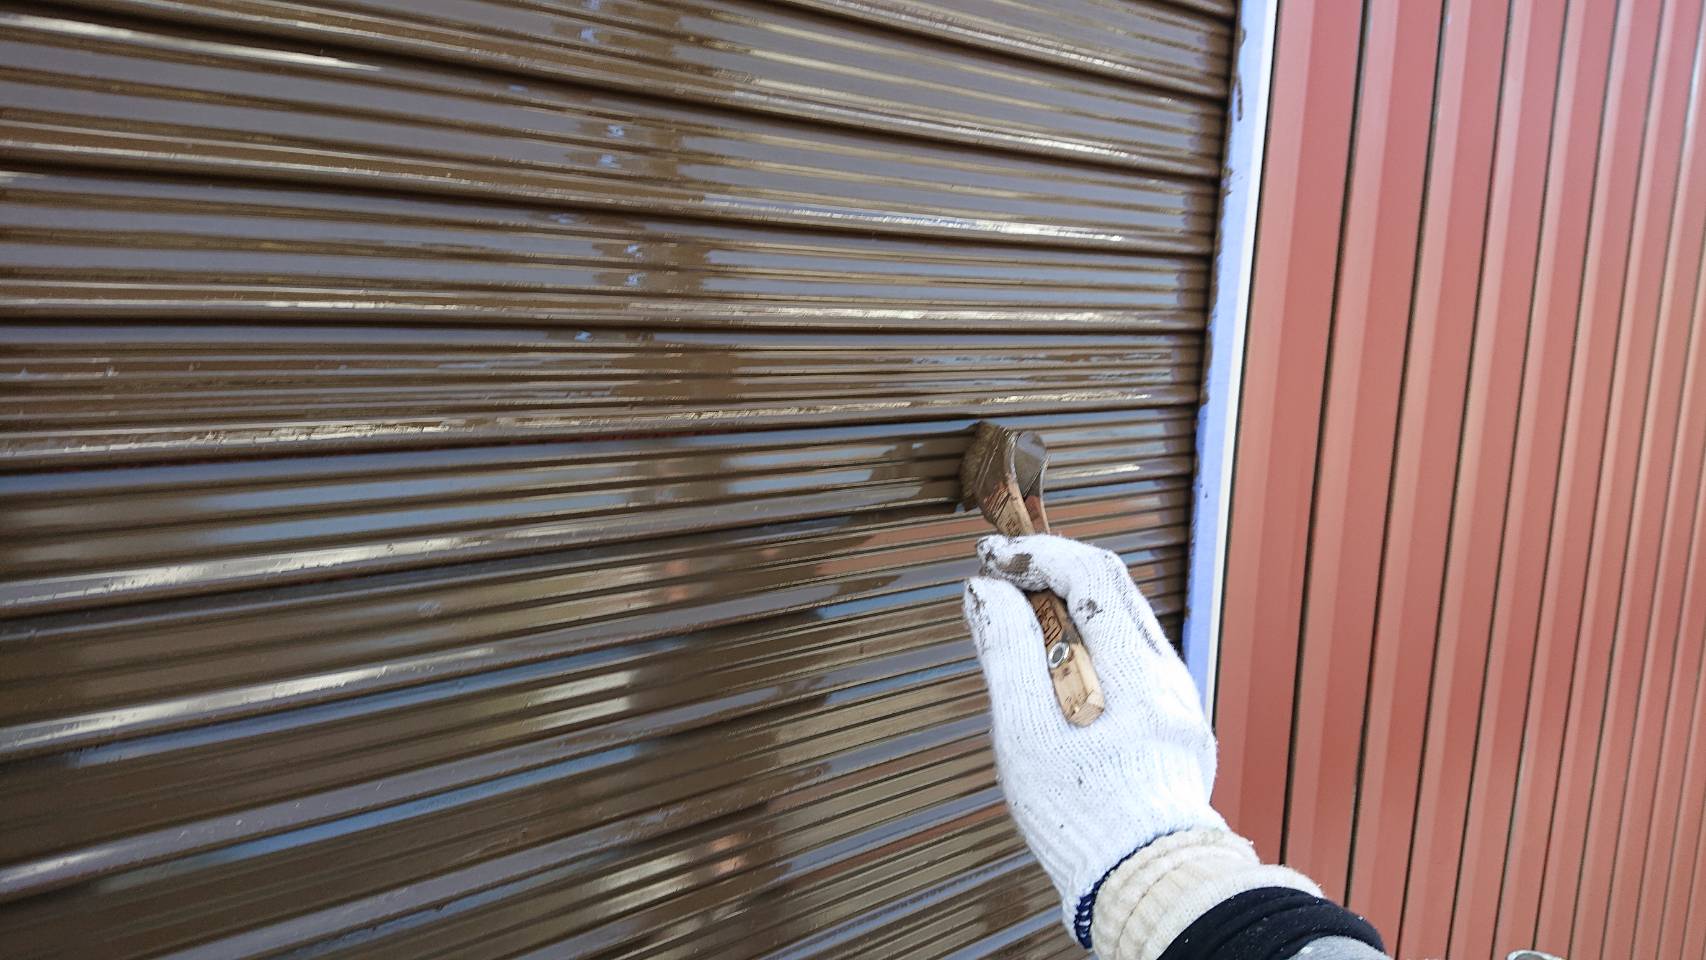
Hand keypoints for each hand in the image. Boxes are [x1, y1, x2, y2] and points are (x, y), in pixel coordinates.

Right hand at [962, 534, 1224, 939]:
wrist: (1147, 884)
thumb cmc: (1086, 823)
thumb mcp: (1027, 737)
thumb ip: (1007, 655)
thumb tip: (987, 593)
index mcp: (1137, 675)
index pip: (1092, 573)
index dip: (1037, 553)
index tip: (991, 557)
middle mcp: (1167, 677)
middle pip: (1113, 587)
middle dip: (1051, 569)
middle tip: (999, 575)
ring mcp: (1176, 699)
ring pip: (1122, 621)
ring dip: (1068, 605)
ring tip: (1016, 619)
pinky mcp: (1173, 723)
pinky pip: (1129, 658)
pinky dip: (1087, 642)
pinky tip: (1053, 666)